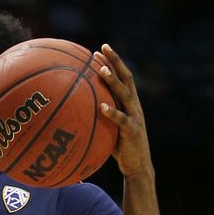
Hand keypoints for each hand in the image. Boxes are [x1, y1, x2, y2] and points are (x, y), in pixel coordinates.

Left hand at [93, 44, 154, 180]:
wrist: (137, 166)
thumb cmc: (120, 147)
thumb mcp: (109, 127)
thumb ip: (99, 115)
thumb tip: (76, 109)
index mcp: (130, 102)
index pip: (123, 77)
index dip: (113, 62)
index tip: (101, 49)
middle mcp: (134, 105)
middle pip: (126, 78)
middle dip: (115, 61)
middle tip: (103, 48)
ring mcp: (135, 117)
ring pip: (125, 94)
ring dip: (113, 81)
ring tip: (102, 70)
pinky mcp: (132, 131)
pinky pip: (121, 120)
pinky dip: (112, 112)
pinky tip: (102, 106)